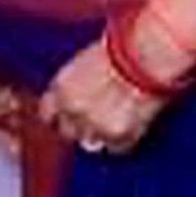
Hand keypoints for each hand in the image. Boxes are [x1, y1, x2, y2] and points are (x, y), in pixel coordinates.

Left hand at [43, 32, 167, 155]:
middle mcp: (72, 110)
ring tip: (117, 119)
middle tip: (98, 118)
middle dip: (80, 127)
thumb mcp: (86, 61)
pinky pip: (116, 148)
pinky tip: (132, 124)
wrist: (148, 55)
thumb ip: (75, 85)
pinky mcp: (118, 136)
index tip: (69, 116)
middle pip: (68, 132)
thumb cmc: (122, 48)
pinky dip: (123, 141)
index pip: (47, 114)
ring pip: (91, 143)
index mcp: (61, 88)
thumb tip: (79, 96)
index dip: (61, 115)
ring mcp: (94, 125)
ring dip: (101, 135)